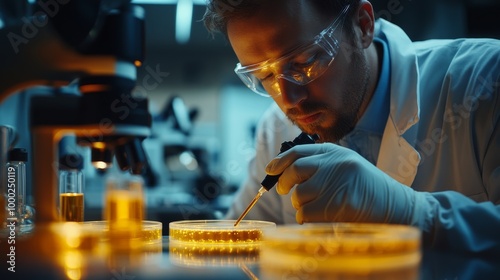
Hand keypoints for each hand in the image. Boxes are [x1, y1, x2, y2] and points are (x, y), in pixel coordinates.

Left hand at [265, 143, 427, 224]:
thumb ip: (320, 166)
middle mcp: (336, 163)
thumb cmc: (369, 189)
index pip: (298, 152)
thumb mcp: (346, 167)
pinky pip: (308, 213)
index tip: (270, 170)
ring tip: (314, 208)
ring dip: (300, 206)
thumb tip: (284, 172)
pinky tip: (319, 218)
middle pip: (295, 171)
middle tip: (282, 190)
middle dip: (284, 183)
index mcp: (336, 152)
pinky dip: (307, 219)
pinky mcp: (342, 203)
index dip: (279, 161)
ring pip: (299, 196)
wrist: (401, 206)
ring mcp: (340, 182)